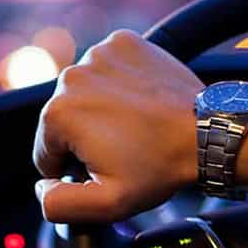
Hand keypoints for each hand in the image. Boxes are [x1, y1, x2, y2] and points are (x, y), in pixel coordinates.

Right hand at [33, 30, 203, 222]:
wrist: (206, 132)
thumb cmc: (160, 166)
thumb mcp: (106, 204)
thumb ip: (59, 204)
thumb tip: (41, 188)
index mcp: (58, 114)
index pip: (46, 151)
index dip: (72, 168)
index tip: (105, 167)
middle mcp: (71, 77)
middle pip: (64, 118)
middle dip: (86, 137)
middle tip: (124, 148)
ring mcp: (98, 54)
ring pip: (85, 92)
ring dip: (101, 108)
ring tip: (134, 125)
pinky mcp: (122, 42)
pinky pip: (108, 68)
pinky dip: (118, 83)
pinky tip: (139, 101)